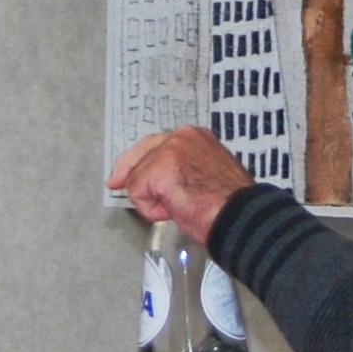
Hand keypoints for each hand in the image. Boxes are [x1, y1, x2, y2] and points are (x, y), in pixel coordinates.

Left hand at [108, 128, 254, 243]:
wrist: (238, 215)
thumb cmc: (230, 203)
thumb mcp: (208, 174)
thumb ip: (185, 169)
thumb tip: (166, 181)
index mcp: (196, 136)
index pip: (158, 144)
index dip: (140, 160)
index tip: (126, 172)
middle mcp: (182, 136)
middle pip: (140, 152)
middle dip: (127, 170)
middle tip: (114, 182)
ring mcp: (168, 150)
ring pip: (139, 177)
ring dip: (153, 200)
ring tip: (179, 207)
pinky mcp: (157, 168)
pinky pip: (138, 194)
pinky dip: (152, 210)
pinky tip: (174, 210)